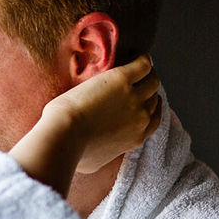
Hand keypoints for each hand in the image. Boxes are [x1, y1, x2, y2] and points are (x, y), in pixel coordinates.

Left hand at [48, 53, 161, 173]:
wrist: (64, 135)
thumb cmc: (72, 152)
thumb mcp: (95, 163)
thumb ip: (104, 154)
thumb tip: (98, 153)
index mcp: (136, 137)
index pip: (153, 119)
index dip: (148, 108)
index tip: (140, 101)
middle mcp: (141, 117)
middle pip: (153, 98)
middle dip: (146, 90)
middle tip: (136, 82)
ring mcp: (134, 97)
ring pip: (152, 80)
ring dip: (147, 73)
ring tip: (136, 68)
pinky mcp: (122, 79)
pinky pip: (143, 64)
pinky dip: (143, 59)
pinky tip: (136, 55)